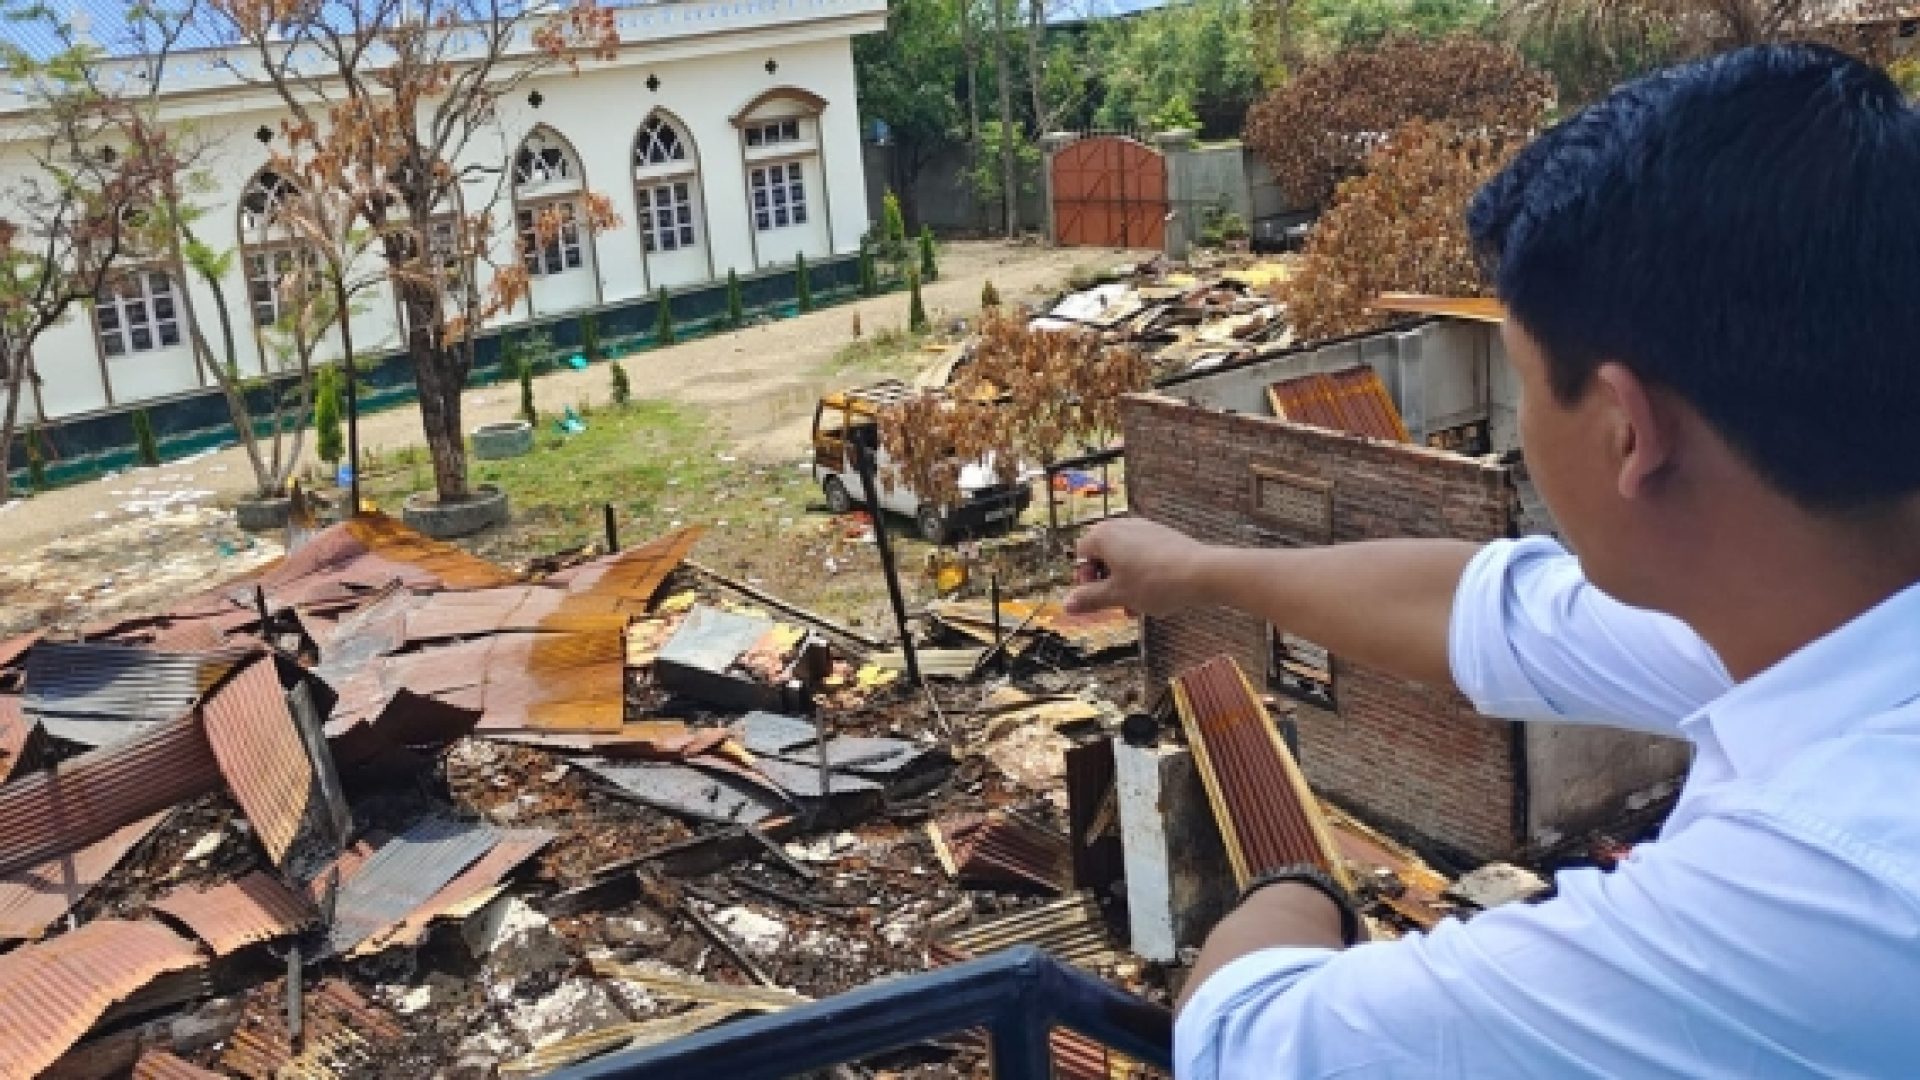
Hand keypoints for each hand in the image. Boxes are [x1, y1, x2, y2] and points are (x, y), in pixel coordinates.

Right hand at [1063, 517, 1210, 617]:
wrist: (1202, 573)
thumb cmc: (1154, 583)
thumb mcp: (1118, 595)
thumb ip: (1090, 599)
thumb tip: (1066, 605)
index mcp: (1104, 535)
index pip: (1081, 554)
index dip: (1084, 578)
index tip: (1095, 598)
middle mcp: (1122, 525)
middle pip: (1103, 555)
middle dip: (1106, 582)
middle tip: (1117, 605)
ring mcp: (1145, 528)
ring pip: (1124, 557)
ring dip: (1125, 581)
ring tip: (1137, 605)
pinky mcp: (1164, 535)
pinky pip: (1143, 554)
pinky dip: (1142, 573)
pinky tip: (1155, 593)